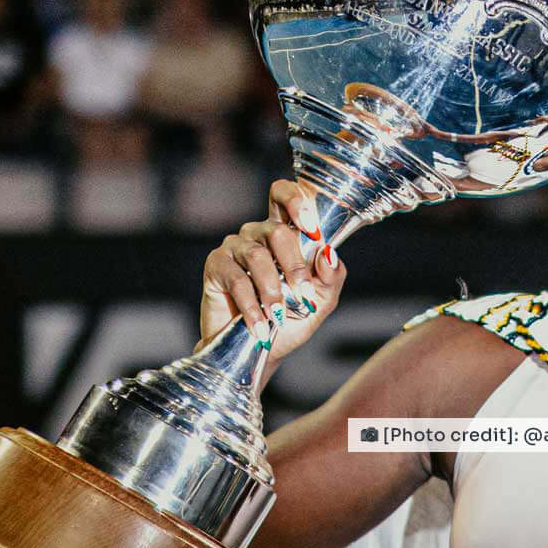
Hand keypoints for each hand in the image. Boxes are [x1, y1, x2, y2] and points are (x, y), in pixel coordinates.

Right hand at [199, 180, 344, 362]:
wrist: (258, 351)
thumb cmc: (290, 321)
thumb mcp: (320, 301)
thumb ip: (331, 276)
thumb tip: (329, 252)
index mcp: (284, 233)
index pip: (284, 196)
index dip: (296, 202)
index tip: (312, 229)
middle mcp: (258, 234)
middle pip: (277, 231)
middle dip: (294, 266)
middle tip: (302, 295)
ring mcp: (235, 248)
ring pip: (257, 256)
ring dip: (272, 290)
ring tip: (278, 316)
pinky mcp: (216, 266)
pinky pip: (236, 279)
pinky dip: (251, 305)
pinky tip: (260, 325)